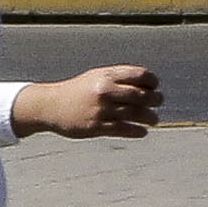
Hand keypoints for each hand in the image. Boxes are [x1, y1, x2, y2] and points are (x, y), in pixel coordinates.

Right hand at [17, 62, 161, 139]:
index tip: (154, 87)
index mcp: (106, 76)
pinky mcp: (96, 126)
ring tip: (153, 120)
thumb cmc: (79, 91)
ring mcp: (101, 109)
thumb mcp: (97, 76)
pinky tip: (141, 131)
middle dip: (155, 99)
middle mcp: (105, 91)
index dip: (152, 82)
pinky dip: (137, 131)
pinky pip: (124, 129)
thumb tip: (151, 87)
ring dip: (150, 117)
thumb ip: (121, 78)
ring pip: (136, 114)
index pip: (141, 75)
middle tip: (157, 103)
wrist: (50, 106)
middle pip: (142, 95)